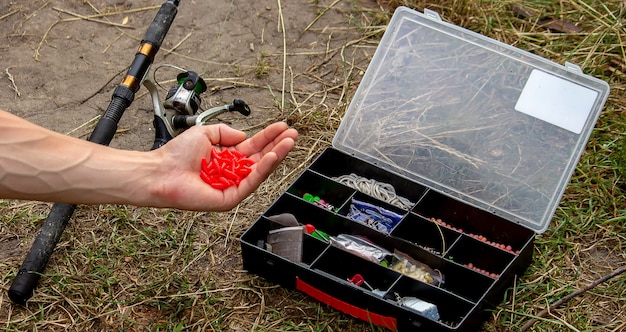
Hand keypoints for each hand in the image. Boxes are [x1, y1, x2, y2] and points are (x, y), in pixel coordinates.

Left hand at [151, 122, 296, 210]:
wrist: (161, 171)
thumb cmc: (176, 154)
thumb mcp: (205, 132)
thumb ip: (226, 132)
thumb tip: (244, 136)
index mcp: (227, 158)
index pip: (253, 147)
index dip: (268, 137)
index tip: (282, 127)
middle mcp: (232, 172)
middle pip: (261, 158)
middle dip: (278, 145)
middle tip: (293, 134)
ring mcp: (232, 186)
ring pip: (260, 171)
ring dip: (276, 156)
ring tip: (289, 142)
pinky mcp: (230, 198)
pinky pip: (250, 183)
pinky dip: (263, 170)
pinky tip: (272, 157)